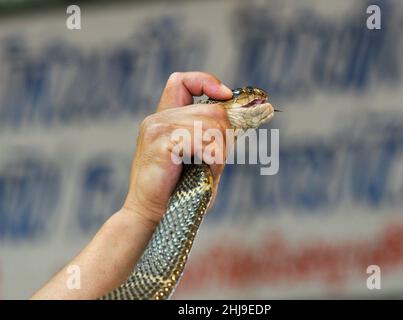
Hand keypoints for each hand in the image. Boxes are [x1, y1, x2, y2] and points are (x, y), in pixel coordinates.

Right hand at [122, 72, 232, 227]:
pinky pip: (199, 139)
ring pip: (210, 124)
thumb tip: (242, 122)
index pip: (183, 81)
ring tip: (208, 166)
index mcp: (165, 119)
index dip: (207, 82)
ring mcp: (157, 129)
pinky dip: (210, 154)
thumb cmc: (177, 192)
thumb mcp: (201, 160)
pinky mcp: (160, 143)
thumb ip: (215, 140)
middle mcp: (158, 119)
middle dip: (225, 134)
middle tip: (218, 158)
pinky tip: (204, 166)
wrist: (149, 216)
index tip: (225, 96)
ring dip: (219, 148)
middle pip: (211, 109)